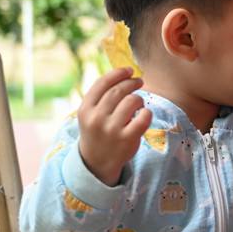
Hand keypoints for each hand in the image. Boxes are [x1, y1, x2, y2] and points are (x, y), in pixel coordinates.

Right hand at [78, 67, 152, 185]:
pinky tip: (144, 114)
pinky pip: (143, 117)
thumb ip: (101, 96)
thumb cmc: (97, 131)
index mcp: (85, 109)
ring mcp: (111, 129)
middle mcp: (96, 118)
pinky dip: (147, 113)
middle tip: (139, 82)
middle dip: (131, 83)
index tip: (129, 70)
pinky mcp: (127, 139)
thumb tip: (124, 72)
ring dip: (139, 98)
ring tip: (139, 103)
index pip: (102, 83)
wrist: (96, 162)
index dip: (118, 73)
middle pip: (118, 91)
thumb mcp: (90, 114)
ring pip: (132, 101)